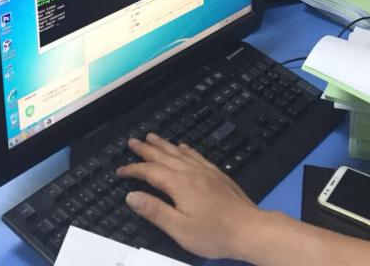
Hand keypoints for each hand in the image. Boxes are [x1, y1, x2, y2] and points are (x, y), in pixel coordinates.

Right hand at [117, 134, 259, 259]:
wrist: (249, 229)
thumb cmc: (214, 233)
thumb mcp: (179, 228)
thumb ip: (154, 210)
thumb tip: (131, 196)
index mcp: (180, 184)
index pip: (150, 172)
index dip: (133, 170)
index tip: (120, 171)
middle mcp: (191, 172)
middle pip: (164, 156)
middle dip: (146, 149)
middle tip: (132, 141)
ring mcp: (206, 171)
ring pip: (179, 152)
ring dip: (163, 144)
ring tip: (151, 136)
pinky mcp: (217, 174)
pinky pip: (196, 155)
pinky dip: (185, 149)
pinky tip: (183, 146)